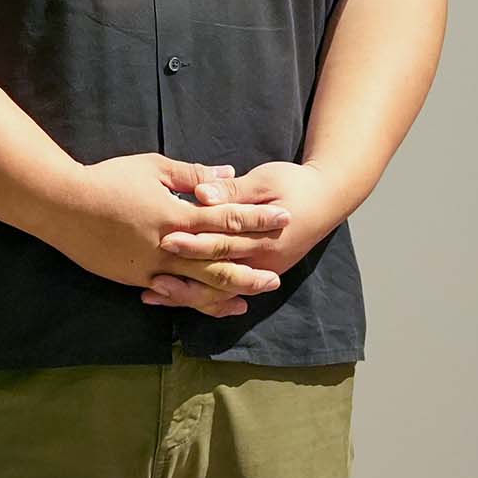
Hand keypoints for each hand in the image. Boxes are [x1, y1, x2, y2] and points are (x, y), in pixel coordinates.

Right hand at [55, 154, 292, 319]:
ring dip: (227, 292)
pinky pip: (171, 293)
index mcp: (176, 215)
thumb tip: (227, 173)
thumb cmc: (108, 179)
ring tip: (250, 298)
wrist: (64, 206)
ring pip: (198, 285)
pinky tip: (207, 304)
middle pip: (219, 260)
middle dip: (251, 267)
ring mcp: (152, 267)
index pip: (226, 219)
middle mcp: (169, 246)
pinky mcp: (136, 278)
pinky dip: (192, 300)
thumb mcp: (152, 167)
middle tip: (277, 275)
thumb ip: (192, 174)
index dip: (256, 220)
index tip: (283, 218)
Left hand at [140, 161, 344, 309]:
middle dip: (183, 276)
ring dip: (185, 294)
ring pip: (219, 292)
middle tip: (151, 277)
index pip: (224, 242)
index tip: (166, 239)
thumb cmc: (294, 184)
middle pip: (217, 274)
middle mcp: (264, 262)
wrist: (327, 200)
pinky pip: (225, 293)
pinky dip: (199, 298)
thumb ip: (232, 190)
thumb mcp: (265, 180)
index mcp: (265, 237)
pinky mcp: (256, 275)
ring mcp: (260, 272)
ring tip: (153, 294)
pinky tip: (173, 297)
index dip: (194, 242)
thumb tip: (202, 195)